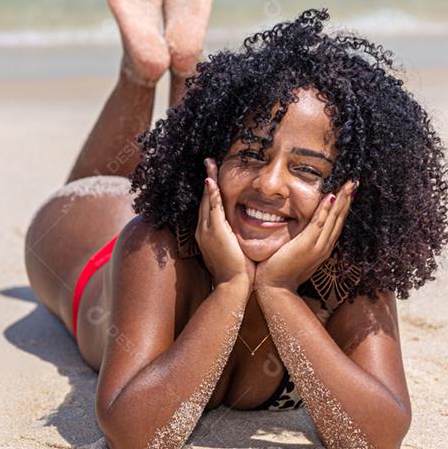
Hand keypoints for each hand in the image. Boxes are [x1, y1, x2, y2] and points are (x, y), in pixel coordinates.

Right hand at [196, 157, 254, 286]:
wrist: (232, 287)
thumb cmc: (237, 273)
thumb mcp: (234, 251)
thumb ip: (235, 238)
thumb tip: (244, 232)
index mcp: (208, 234)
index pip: (209, 207)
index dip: (211, 191)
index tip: (213, 177)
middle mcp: (203, 230)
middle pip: (205, 199)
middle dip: (207, 179)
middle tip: (209, 162)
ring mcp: (207, 231)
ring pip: (207, 200)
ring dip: (209, 180)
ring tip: (209, 164)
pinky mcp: (215, 232)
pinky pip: (213, 208)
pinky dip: (212, 194)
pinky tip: (211, 181)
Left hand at [254, 179, 357, 291]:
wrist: (275, 288)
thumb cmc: (281, 270)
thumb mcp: (296, 253)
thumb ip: (302, 241)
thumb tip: (302, 231)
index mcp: (323, 247)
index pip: (337, 223)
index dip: (344, 206)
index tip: (349, 191)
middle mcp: (325, 246)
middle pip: (340, 219)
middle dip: (348, 199)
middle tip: (355, 182)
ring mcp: (317, 246)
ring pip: (333, 219)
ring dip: (341, 200)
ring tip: (349, 185)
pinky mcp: (307, 245)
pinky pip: (319, 224)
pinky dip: (325, 210)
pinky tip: (330, 197)